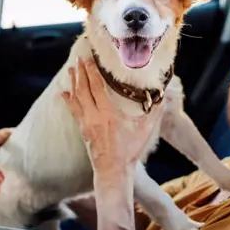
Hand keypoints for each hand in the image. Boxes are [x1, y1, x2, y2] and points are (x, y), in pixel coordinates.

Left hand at [61, 58, 162, 176]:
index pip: (96, 87)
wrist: (113, 170)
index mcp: (108, 114)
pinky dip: (68, 100)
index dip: (91, 72)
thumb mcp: (145, 130)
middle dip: (80, 73)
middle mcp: (94, 116)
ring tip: (70, 69)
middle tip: (78, 59)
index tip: (88, 60)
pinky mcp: (82, 130)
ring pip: (76, 98)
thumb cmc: (130, 151)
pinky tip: (63, 93)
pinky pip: (73, 111)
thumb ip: (155, 112)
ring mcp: (86, 123)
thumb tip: (165, 96)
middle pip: (83, 89)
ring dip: (73, 83)